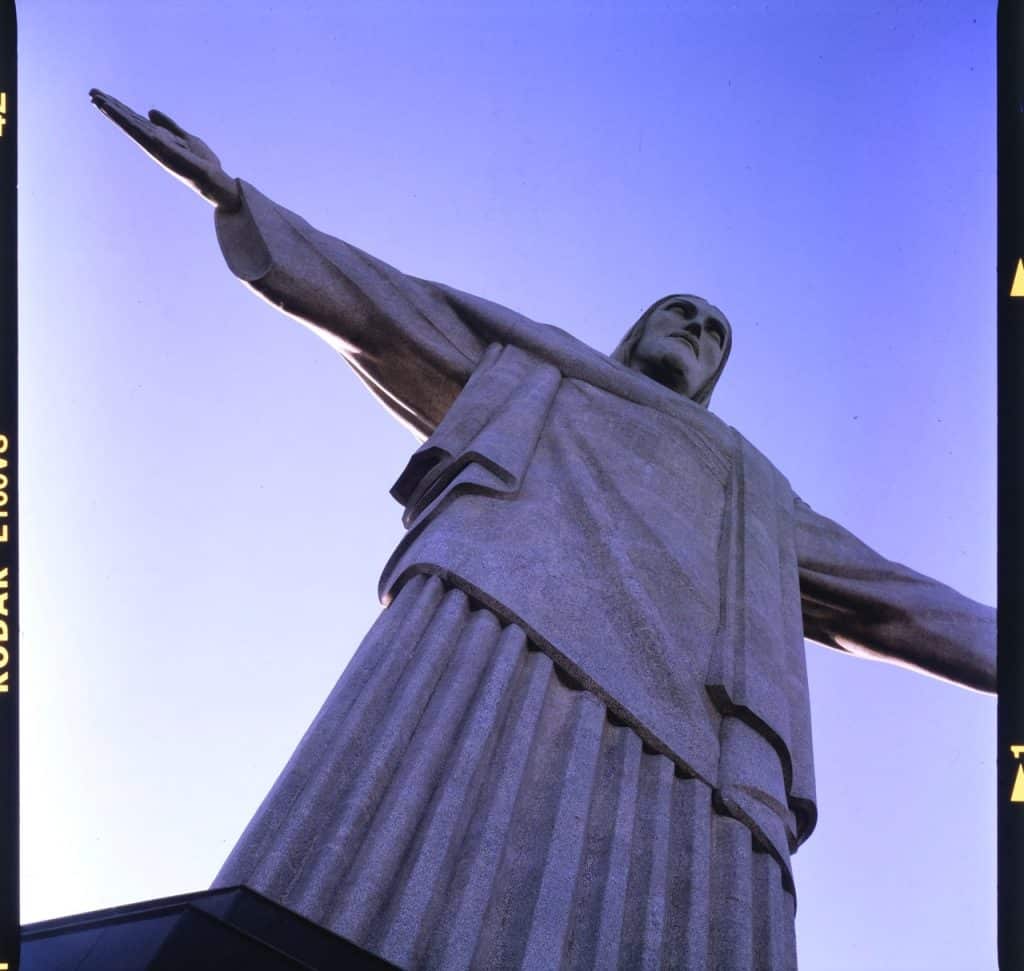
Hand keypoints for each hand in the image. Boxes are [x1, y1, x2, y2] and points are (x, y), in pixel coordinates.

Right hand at [89, 89, 240, 209]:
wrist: (215, 180)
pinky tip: (120, 114)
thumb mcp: (186, 137)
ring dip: (114, 113)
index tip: (102, 96)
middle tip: (91, 92)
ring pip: (131, 126)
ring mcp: (156, 146)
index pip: (136, 119)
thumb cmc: (202, 162)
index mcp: (159, 137)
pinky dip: (130, 123)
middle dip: (111, 107)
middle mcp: (154, 142)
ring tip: (96, 99)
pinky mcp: (161, 149)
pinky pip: (142, 133)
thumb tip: (149, 112)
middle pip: (129, 121)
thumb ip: (169, 125)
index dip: (120, 108)